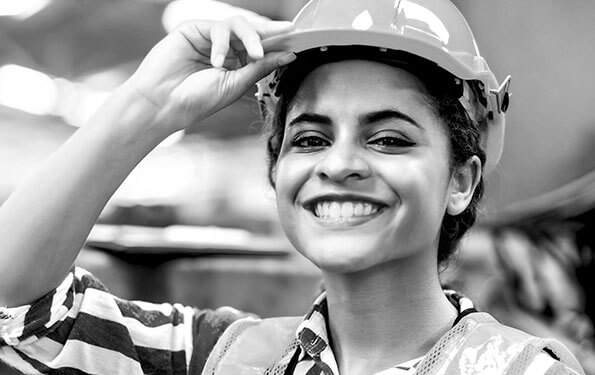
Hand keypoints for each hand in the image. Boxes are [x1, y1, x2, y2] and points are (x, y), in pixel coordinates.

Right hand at [125, 16, 294, 134]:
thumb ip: (260, 67)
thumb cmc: (196, 100)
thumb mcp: (235, 84)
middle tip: (287, 33)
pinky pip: (217, 26)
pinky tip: (217, 61)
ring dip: (250, 37)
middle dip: (270, 33)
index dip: (278, 41)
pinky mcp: (193, 29)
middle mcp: (223, 48)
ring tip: (255, 54)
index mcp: (235, 64)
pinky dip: (222, 43)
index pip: (260, 47)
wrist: (163, 104)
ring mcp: (208, 38)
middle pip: (252, 31)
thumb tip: (288, 55)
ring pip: (237, 24)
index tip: (298, 36)